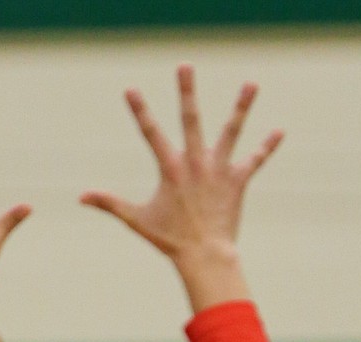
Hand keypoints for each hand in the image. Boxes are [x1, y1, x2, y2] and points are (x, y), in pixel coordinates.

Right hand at [80, 64, 281, 264]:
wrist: (204, 256)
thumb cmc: (170, 239)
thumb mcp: (137, 219)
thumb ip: (110, 203)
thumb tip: (81, 197)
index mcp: (171, 169)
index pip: (151, 134)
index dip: (140, 111)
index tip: (131, 89)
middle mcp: (195, 164)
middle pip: (190, 120)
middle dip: (186, 92)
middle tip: (184, 65)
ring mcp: (218, 170)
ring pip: (231, 132)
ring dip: (241, 108)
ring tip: (251, 84)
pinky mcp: (237, 181)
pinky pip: (255, 160)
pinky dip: (267, 147)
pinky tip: (279, 131)